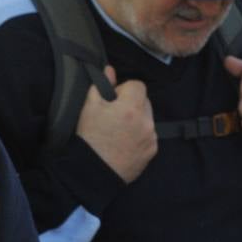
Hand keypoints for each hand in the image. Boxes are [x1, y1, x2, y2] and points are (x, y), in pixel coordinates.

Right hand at [75, 65, 156, 182]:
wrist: (93, 171)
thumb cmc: (89, 137)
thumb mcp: (89, 107)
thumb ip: (101, 85)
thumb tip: (110, 70)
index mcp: (131, 107)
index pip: (138, 85)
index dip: (124, 90)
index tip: (113, 100)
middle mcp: (146, 122)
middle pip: (145, 101)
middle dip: (132, 104)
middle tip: (115, 115)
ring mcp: (151, 137)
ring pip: (148, 118)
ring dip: (137, 119)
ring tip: (119, 131)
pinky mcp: (152, 151)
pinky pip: (149, 135)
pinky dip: (140, 135)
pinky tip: (125, 142)